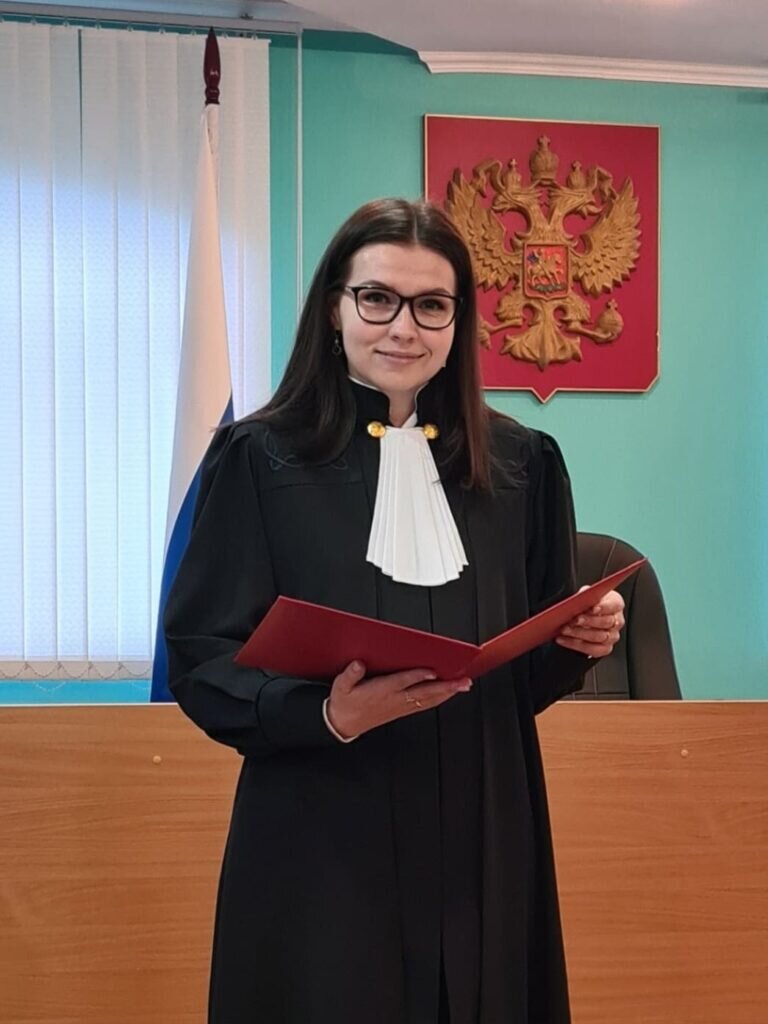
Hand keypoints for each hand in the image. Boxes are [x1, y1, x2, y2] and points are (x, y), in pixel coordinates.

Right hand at [326, 661, 472, 738]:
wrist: (343, 723)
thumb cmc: (345, 702)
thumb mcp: (341, 686)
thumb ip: (350, 674)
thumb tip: (358, 664)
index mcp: (381, 691)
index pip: (403, 682)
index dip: (418, 676)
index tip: (433, 671)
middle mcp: (395, 699)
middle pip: (424, 692)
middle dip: (445, 687)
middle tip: (463, 682)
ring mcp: (400, 707)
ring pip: (429, 700)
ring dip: (447, 693)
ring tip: (463, 685)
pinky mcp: (402, 711)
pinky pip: (425, 704)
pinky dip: (439, 699)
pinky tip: (448, 694)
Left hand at [555, 587, 624, 658]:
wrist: (586, 617)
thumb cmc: (587, 604)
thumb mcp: (586, 595)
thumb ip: (585, 596)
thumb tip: (577, 600)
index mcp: (615, 604)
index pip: (613, 605)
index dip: (603, 607)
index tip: (591, 608)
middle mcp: (617, 621)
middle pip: (605, 622)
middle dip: (588, 621)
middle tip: (573, 620)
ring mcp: (612, 636)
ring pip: (598, 637)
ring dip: (578, 633)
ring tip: (564, 630)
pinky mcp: (605, 648)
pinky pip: (591, 649)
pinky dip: (575, 645)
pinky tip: (563, 639)